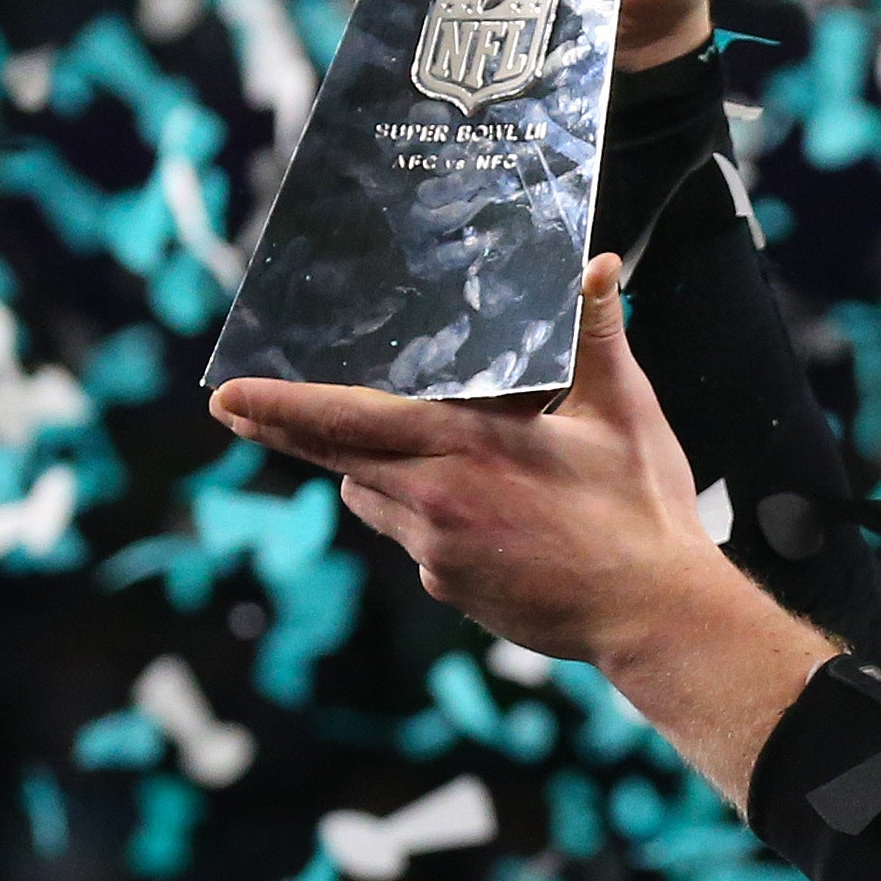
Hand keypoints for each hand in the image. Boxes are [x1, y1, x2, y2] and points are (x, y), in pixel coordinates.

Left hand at [208, 253, 733, 668]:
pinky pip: (415, 539)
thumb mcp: (623, 412)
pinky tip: (493, 518)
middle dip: (280, 430)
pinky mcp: (448, 586)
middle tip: (230, 408)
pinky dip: (429, 517)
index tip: (228, 394)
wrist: (653, 614)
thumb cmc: (642, 509)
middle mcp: (437, 497)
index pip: (351, 418)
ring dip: (380, 472)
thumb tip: (601, 265)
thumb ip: (598, 335)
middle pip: (336, 458)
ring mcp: (437, 550)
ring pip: (373, 496)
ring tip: (432, 459)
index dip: (283, 405)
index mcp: (471, 444)